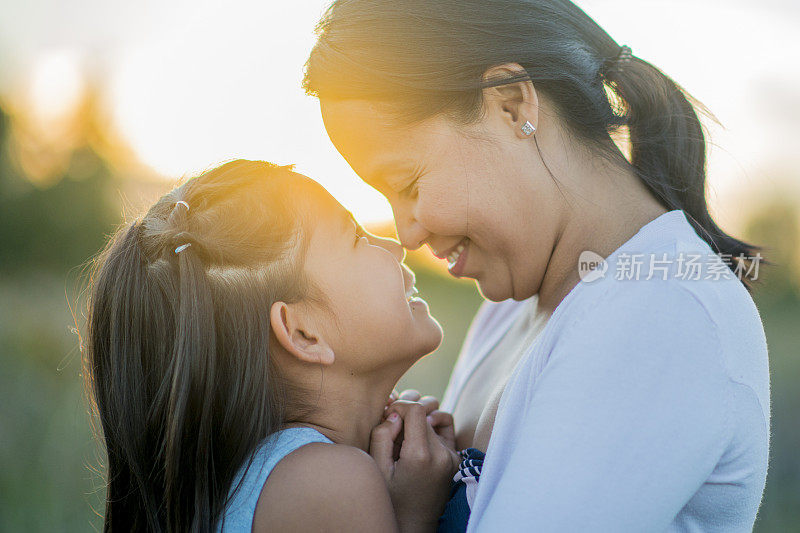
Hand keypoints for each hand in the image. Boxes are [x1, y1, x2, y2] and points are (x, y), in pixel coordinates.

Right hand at [371, 401, 459, 532]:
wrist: (414, 523)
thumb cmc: (391, 498)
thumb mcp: (377, 469)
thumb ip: (382, 436)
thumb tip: (395, 414)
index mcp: (421, 455)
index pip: (417, 409)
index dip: (399, 407)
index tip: (387, 419)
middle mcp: (442, 454)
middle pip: (425, 413)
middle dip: (406, 416)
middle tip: (392, 432)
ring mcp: (452, 456)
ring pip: (434, 418)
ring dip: (418, 421)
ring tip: (404, 437)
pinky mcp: (455, 458)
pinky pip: (446, 427)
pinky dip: (432, 424)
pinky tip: (419, 437)